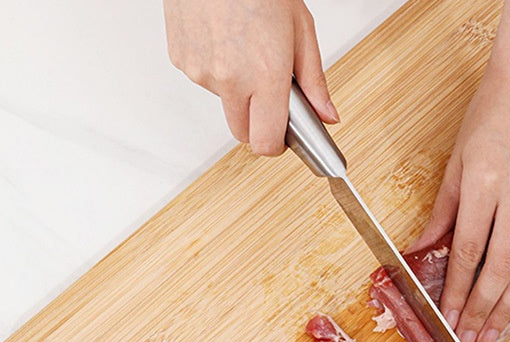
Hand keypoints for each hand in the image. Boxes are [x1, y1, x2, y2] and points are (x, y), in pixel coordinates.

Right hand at [163, 0, 338, 154]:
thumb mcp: (301, 29)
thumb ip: (314, 81)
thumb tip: (327, 115)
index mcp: (265, 75)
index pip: (266, 143)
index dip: (276, 144)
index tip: (283, 136)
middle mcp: (230, 79)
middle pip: (243, 134)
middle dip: (258, 123)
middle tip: (269, 94)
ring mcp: (201, 72)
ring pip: (225, 104)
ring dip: (237, 90)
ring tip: (245, 48)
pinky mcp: (182, 60)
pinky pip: (204, 80)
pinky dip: (216, 69)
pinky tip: (224, 40)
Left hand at [408, 68, 509, 341]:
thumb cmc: (489, 119)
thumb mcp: (456, 163)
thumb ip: (441, 213)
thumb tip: (419, 250)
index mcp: (486, 184)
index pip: (468, 251)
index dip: (456, 290)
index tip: (447, 317)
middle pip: (499, 268)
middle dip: (482, 309)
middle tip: (470, 339)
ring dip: (508, 307)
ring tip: (493, 333)